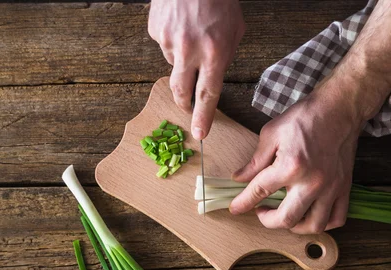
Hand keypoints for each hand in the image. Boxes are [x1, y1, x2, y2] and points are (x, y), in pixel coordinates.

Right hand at [148, 0, 244, 139]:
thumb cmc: (220, 0)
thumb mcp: (235, 30)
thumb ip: (224, 57)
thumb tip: (213, 77)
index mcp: (214, 53)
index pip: (208, 96)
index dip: (203, 117)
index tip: (200, 134)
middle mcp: (189, 51)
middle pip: (181, 92)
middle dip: (185, 103)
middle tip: (188, 104)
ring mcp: (169, 41)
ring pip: (174, 64)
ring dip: (183, 58)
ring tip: (192, 34)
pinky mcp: (155, 30)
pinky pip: (164, 45)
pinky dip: (173, 40)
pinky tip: (181, 24)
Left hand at [229, 80, 364, 233]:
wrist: (339, 109)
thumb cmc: (305, 118)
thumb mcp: (272, 134)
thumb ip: (255, 162)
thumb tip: (239, 179)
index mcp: (290, 166)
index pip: (259, 192)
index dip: (243, 203)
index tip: (235, 209)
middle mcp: (312, 182)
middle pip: (286, 218)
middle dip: (267, 220)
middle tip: (261, 212)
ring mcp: (331, 188)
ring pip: (313, 225)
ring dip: (295, 227)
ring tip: (285, 216)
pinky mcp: (344, 188)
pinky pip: (336, 219)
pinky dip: (323, 223)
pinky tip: (310, 215)